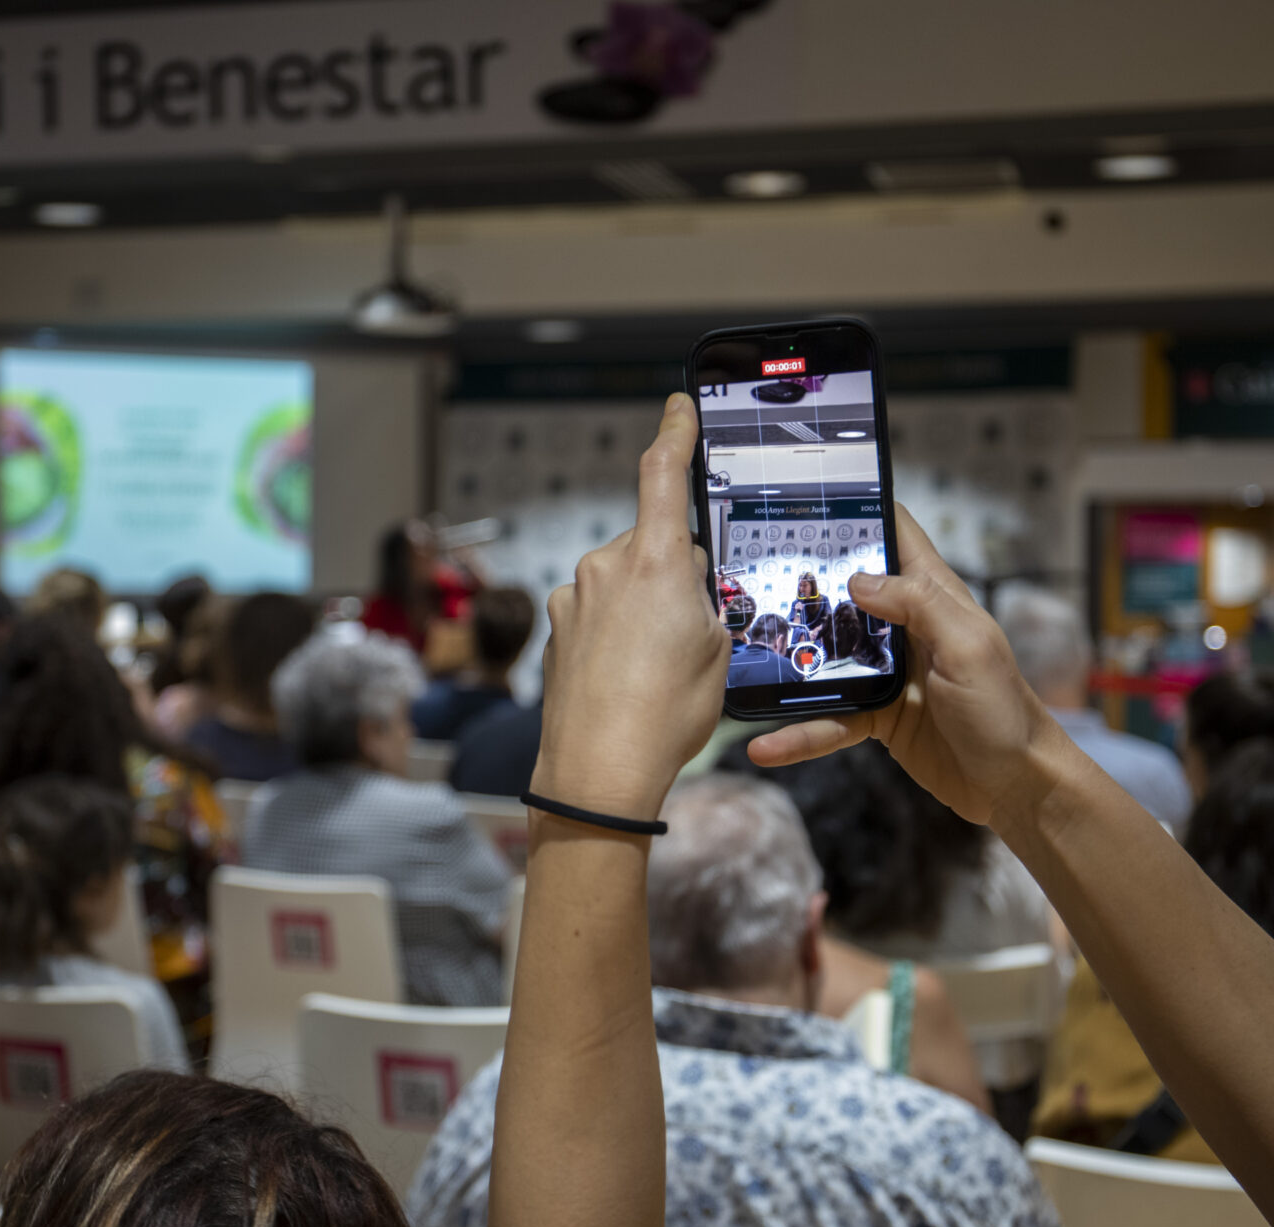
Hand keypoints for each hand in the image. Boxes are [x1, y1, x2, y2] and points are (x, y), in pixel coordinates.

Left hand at [531, 393, 727, 819]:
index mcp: (652, 561)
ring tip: (659, 667)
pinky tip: (629, 679)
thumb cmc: (665, 715)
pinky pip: (598, 615)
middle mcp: (604, 568)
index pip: (661, 474)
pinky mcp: (557, 629)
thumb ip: (701, 599)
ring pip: (623, 583)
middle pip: (650, 545)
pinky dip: (617, 636)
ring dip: (644, 609)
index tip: (677, 408)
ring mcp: (574, 599)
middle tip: (694, 629)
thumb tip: (682, 581)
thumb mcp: (716, 650)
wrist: (598, 772)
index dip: (673, 434)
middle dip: (673, 573)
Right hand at [747, 504, 1054, 826]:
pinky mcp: (875, 715)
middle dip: (800, 583)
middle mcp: (905, 627)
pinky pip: (829, 718)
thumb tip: (858, 578)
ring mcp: (885, 671)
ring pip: (825, 656)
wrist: (1014, 785)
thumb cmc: (1005, 710)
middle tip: (746, 574)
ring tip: (743, 663)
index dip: (858, 512)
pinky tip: (767, 746)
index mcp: (933, 596)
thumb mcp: (969, 648)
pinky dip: (800, 733)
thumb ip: (920, 605)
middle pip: (845, 592)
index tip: (807, 501)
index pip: (895, 535)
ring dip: (789, 662)